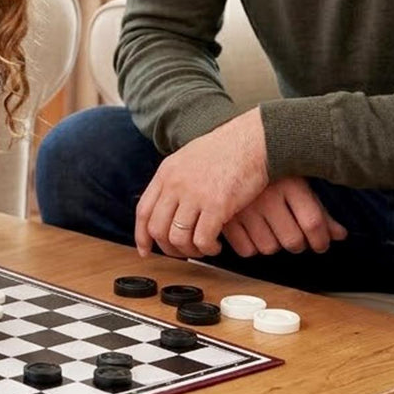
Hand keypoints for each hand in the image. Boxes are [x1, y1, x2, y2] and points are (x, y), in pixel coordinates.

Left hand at [135, 108, 269, 258]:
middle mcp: (175, 185)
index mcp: (166, 173)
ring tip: (203, 248)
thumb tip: (167, 203)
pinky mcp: (217, 205)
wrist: (252, 141)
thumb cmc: (227, 149)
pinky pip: (202, 239)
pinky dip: (207, 248)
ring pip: (178, 238)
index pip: (143, 211)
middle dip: (168, 248)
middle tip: (182, 252)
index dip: (142, 235)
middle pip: (157, 229)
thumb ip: (174, 179)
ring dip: (190, 250)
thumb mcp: (188, 158)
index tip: (146, 250)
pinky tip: (215, 245)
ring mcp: (195, 195)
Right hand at [222, 177, 347, 257]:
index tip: (320, 244)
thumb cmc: (268, 171)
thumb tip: (340, 236)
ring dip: (274, 245)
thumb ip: (319, 211)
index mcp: (289, 183)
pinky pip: (245, 249)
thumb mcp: (297, 183)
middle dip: (298, 244)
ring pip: (269, 248)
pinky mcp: (224, 217)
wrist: (228, 153)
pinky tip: (252, 233)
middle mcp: (266, 196)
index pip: (313, 223)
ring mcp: (243, 208)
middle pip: (292, 240)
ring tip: (271, 231)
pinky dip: (252, 247)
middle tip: (295, 237)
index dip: (321, 240)